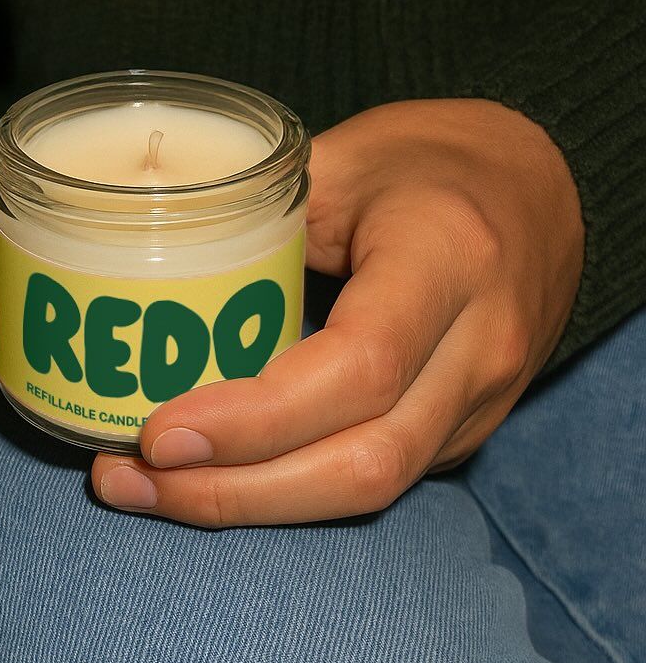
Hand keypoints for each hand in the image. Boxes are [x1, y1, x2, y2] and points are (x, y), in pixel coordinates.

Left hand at [92, 99, 583, 525]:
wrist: (535, 190)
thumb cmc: (429, 162)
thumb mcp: (340, 158)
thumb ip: (256, 213)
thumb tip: (153, 277)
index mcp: (447, 257)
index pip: (356, 367)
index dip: (253, 418)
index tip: (158, 433)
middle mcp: (478, 346)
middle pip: (361, 461)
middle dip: (233, 490)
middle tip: (128, 477)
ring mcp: (481, 399)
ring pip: (370, 489)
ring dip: (251, 504)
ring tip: (148, 488)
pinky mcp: (462, 426)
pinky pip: (375, 478)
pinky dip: (287, 489)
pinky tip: (216, 475)